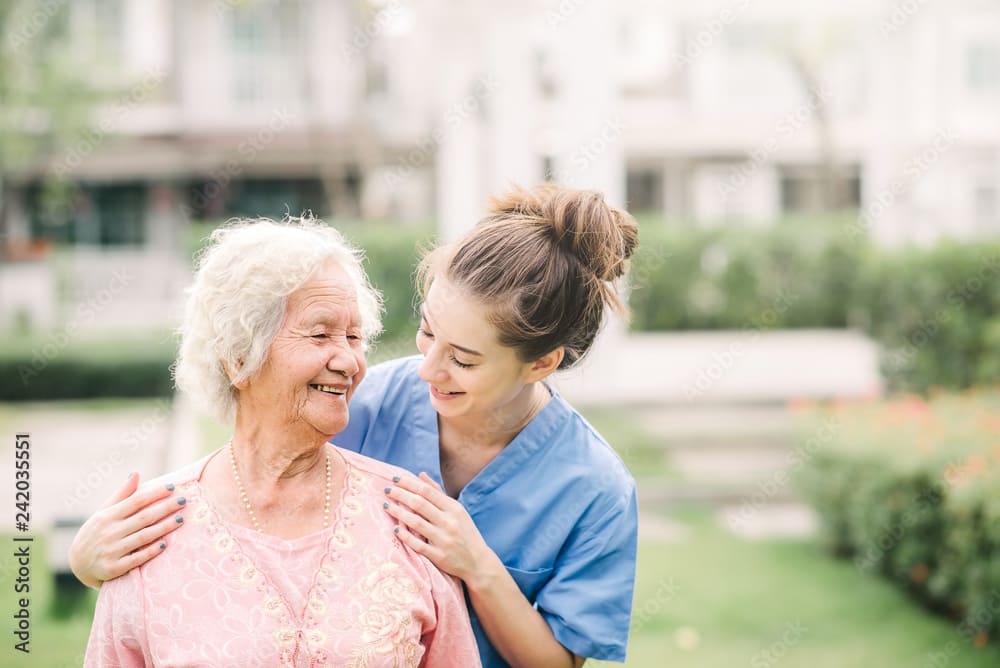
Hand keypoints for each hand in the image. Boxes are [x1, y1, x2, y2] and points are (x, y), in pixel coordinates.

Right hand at [68, 473, 187, 587]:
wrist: (77, 564)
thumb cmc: (97, 532)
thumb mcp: (104, 512)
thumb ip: (122, 494)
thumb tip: (136, 473)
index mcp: (107, 516)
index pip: (135, 501)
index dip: (155, 493)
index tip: (172, 487)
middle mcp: (109, 532)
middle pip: (143, 518)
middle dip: (165, 508)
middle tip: (184, 500)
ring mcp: (111, 551)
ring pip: (143, 537)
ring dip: (164, 528)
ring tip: (181, 519)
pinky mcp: (113, 568)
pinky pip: (136, 559)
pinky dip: (150, 551)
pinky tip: (165, 544)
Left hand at [384, 472, 500, 587]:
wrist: (478, 562)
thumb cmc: (465, 532)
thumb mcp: (456, 510)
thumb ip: (438, 492)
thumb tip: (420, 474)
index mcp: (454, 508)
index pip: (427, 491)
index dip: (409, 483)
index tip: (395, 478)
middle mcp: (449, 522)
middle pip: (420, 504)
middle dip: (400, 494)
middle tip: (386, 490)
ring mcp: (444, 539)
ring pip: (416, 522)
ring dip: (399, 513)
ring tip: (386, 506)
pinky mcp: (439, 556)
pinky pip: (418, 545)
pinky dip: (406, 536)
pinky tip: (395, 529)